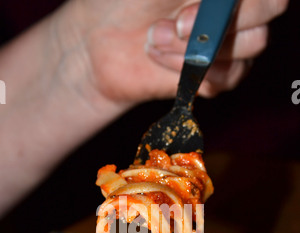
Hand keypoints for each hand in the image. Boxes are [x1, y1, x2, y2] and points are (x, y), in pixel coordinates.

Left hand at [146, 0, 289, 96]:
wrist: (103, 40)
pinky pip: (224, 78)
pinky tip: (158, 57)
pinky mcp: (218, 75)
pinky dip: (188, 71)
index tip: (184, 15)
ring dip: (195, 48)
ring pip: (249, 48)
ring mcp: (233, 42)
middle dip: (213, 27)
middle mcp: (239, 10)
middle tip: (170, 27)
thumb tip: (217, 1)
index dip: (237, 4)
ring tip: (154, 39)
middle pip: (266, 15)